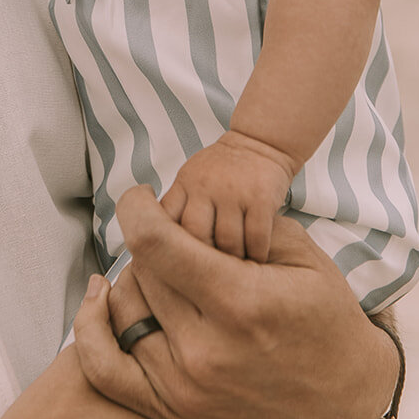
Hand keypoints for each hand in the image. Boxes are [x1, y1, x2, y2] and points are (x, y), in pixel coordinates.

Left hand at [74, 186, 400, 418]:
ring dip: (133, 280)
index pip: (153, 242)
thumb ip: (235, 224)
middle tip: (171, 236)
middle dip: (150, 242)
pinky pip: (106, 371)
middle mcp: (206, 351)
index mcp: (240, 304)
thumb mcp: (298, 254)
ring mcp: (187, 389)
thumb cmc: (326, 318)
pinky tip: (102, 300)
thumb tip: (174, 207)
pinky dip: (92, 331)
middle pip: (140, 271)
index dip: (135, 208)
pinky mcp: (177, 413)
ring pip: (123, 311)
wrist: (347, 402)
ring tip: (159, 269)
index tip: (140, 196)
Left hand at [161, 132, 295, 260]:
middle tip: (213, 276)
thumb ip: (179, 208)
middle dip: (203, 262)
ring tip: (237, 271)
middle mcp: (205, 186)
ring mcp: (233, 192)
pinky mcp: (261, 197)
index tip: (178, 267)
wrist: (259, 141)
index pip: (166, 222)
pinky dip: (257, 255)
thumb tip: (157, 249)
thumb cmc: (222, 169)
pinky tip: (257, 259)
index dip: (169, 249)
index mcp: (184, 184)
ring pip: (228, 242)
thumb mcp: (191, 180)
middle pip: (195, 236)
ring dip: (233, 262)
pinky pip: (256, 238)